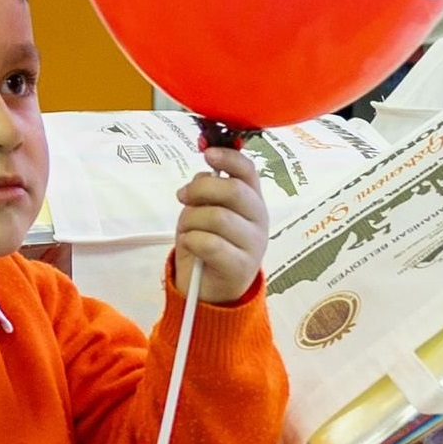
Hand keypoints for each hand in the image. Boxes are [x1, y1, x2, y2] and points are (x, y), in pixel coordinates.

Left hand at [172, 150, 268, 308]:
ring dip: (191, 220)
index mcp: (252, 200)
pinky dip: (192, 240)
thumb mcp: (202, 210)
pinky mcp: (241, 267)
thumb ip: (206, 189)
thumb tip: (205, 170)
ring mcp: (253, 244)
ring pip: (218, 217)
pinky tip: (189, 245)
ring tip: (187, 230)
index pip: (248, 171)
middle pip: (233, 191)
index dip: (228, 158)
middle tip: (183, 197)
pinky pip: (211, 244)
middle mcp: (259, 219)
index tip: (207, 153)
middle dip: (201, 190)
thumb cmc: (206, 243)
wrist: (208, 290)